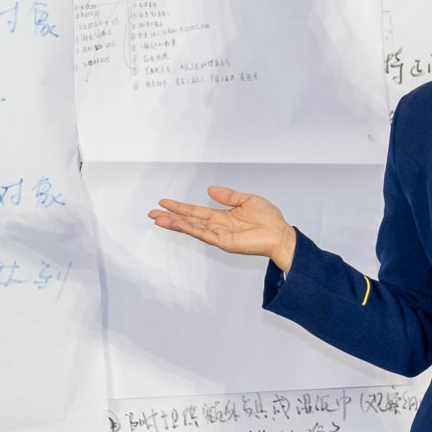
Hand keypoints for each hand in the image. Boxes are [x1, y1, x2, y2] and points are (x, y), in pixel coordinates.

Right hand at [150, 186, 298, 270]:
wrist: (280, 233)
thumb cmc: (268, 218)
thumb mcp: (246, 200)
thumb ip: (227, 196)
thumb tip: (210, 189)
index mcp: (221, 216)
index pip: (195, 211)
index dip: (180, 207)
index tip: (164, 202)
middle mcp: (217, 226)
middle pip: (188, 220)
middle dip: (170, 217)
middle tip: (151, 212)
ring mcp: (219, 235)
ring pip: (192, 228)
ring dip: (175, 223)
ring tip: (158, 219)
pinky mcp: (224, 242)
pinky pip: (204, 234)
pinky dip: (190, 228)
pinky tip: (179, 224)